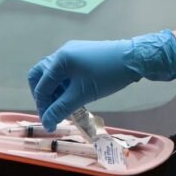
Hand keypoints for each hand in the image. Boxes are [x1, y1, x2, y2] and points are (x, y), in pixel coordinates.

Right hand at [28, 30, 175, 130]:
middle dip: (44, 95)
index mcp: (59, 60)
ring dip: (55, 90)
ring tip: (65, 105)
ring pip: (54, 73)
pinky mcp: (83, 53)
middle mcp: (62, 52)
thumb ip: (61, 109)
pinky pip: (65, 69)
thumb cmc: (107, 76)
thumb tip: (46, 124)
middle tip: (52, 111)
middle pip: (41, 76)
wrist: (134, 58)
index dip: (43, 107)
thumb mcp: (82, 95)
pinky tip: (74, 95)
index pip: (42, 87)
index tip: (49, 123)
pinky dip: (65, 83)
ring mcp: (72, 51)